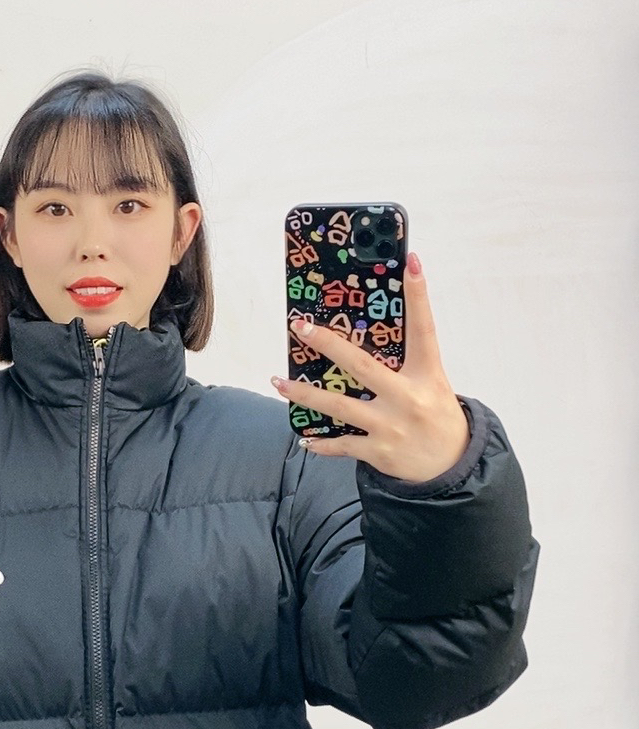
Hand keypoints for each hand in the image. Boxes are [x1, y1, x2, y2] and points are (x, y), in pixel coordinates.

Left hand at [270, 251, 471, 482]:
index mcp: (427, 375)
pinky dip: (321, 443)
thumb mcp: (432, 383)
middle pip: (362, 366)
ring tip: (277, 381)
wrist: (451, 466)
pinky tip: (304, 437)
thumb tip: (369, 331)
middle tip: (299, 326)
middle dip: (328, 344)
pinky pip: (341, 444)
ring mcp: (390, 426)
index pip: (423, 329)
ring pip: (339, 406)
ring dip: (304, 394)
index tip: (409, 263)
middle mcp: (408, 398)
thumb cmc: (436, 415)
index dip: (418, 295)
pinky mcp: (378, 451)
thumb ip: (407, 360)